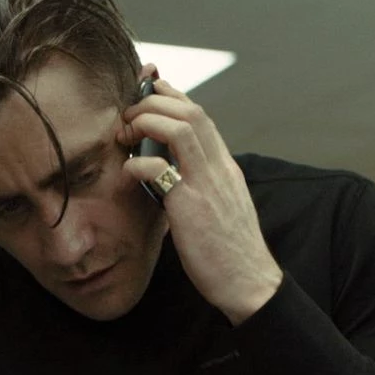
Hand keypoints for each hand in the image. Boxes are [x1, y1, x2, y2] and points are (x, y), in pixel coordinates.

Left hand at [119, 79, 282, 325]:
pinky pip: (159, 169)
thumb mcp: (222, 207)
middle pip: (191, 111)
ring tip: (125, 133)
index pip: (201, 116)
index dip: (173, 97)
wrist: (248, 282)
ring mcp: (206, 184)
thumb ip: (203, 185)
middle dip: (154, 102)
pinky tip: (128, 174)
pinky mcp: (190, 207)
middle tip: (128, 115)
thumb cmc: (231, 251)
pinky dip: (137, 163)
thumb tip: (174, 176)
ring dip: (146, 120)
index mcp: (226, 168)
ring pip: (180, 127)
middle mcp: (220, 168)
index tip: (150, 92)